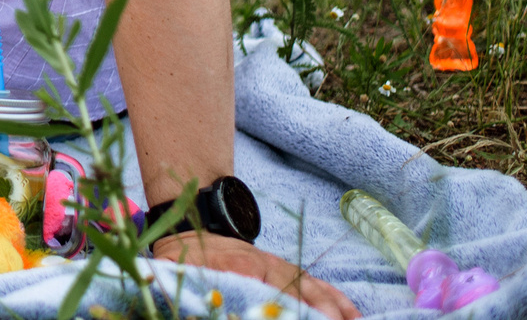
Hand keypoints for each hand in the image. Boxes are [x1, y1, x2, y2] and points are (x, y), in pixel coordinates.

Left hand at [150, 234, 358, 319]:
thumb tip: (177, 292)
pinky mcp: (287, 269)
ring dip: (333, 310)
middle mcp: (263, 264)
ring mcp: (278, 265)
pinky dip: (338, 300)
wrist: (196, 218)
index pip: (259, 289)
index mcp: (234, 265)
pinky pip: (317, 284)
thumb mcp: (171, 265)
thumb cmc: (182, 253)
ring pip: (311, 289)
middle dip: (312, 311)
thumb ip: (173, 277)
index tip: (288, 316)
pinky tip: (355, 316)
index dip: (278, 303)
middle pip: (294, 291)